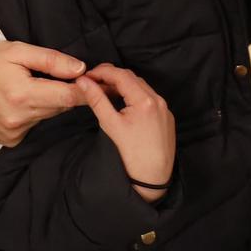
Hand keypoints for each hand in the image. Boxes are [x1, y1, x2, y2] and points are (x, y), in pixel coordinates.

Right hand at [0, 42, 86, 146]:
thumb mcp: (17, 51)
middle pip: (60, 107)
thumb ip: (50, 59)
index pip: (68, 96)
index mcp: (23, 94)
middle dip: (67, 93)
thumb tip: (80, 69)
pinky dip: (36, 113)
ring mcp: (15, 132)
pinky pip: (35, 125)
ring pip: (49, 116)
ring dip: (50, 103)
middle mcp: (21, 118)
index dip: (85, 89)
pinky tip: (22, 102)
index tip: (95, 81)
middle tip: (65, 78)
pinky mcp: (11, 140)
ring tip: (36, 87)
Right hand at [77, 64, 175, 201]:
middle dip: (112, 77)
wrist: (151, 178)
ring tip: (105, 91)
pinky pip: (150, 99)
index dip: (102, 71)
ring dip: (124, 86)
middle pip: (132, 78)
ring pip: (141, 87)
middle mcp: (158, 100)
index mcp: (144, 100)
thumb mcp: (110, 124)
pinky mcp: (167, 117)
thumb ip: (97, 99)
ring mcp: (165, 108)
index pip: (121, 75)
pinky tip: (123, 103)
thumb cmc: (129, 154)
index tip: (87, 75)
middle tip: (93, 81)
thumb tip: (84, 81)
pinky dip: (135, 96)